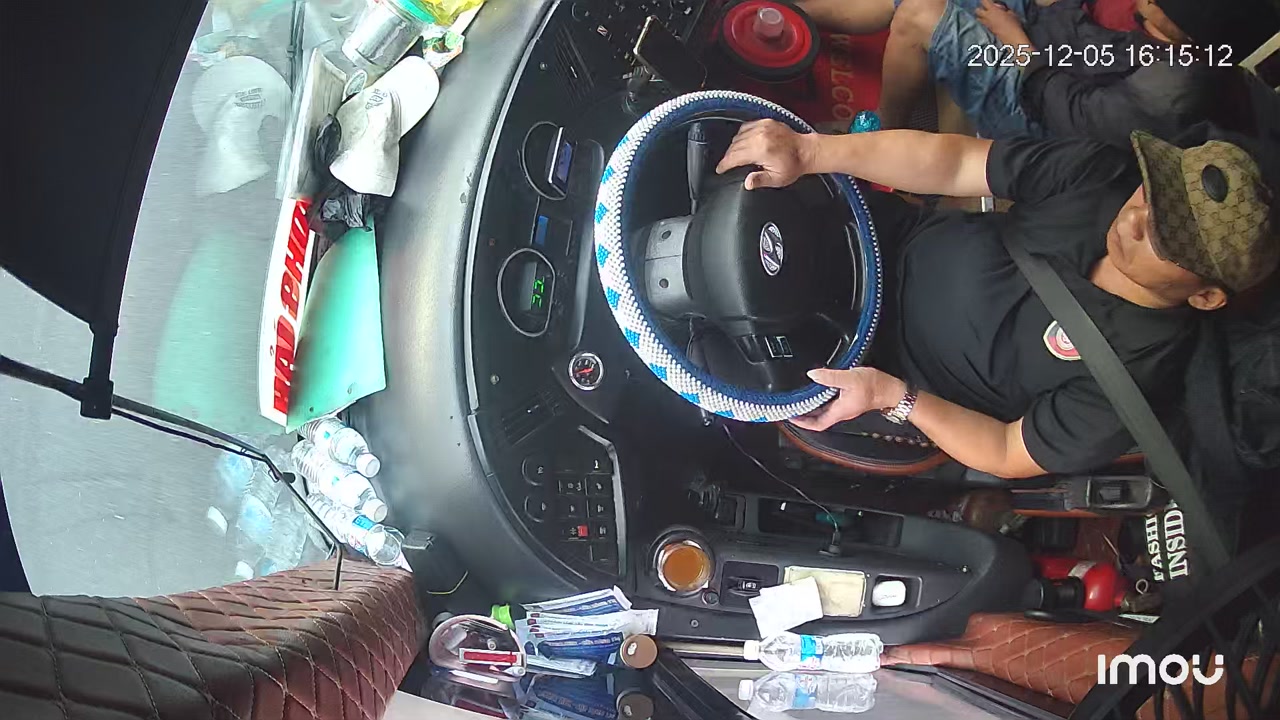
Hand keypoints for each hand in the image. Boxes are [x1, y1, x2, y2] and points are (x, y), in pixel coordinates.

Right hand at [715, 119, 817, 189]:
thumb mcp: (777, 179)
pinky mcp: (766, 122)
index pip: (734, 157)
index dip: (725, 164)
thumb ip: (760, 180)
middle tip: (726, 164)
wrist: (806, 151)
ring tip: (733, 155)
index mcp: (761, 150)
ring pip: (738, 136)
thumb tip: (747, 183)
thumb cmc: (792, 166)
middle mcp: (759, 136)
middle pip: (734, 146)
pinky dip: (741, 134)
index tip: (720, 169)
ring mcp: (763, 126)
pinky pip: (746, 126)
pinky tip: (742, 142)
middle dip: (728, 156)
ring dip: (733, 146)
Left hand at [789, 368, 906, 431]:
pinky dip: (820, 400)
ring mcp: (845, 407)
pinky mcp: (848, 401)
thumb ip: (830, 377)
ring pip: (823, 412)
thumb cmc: (875, 386)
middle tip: (791, 407)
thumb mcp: (849, 378)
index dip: (802, 422)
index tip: (790, 416)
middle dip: (803, 415)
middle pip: (817, 419)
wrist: (892, 389)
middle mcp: (841, 412)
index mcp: (839, 411)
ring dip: (811, 407)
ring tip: (799, 399)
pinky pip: (830, 404)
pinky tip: (817, 390)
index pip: (817, 424)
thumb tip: (812, 374)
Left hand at [975, 0, 1030, 46]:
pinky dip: (984, 21)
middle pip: (977, 10)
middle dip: (981, 8)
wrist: (1011, 38)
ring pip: (978, 18)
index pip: (984, 1)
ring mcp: (985, 24)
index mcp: (992, 10)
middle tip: (988, 9)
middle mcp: (986, 17)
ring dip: (981, 16)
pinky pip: (982, 23)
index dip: (985, 0)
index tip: (988, 0)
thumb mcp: (1011, 12)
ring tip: (989, 16)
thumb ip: (1003, 8)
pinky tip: (991, 22)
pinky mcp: (987, 30)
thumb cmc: (1013, 24)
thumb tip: (999, 8)